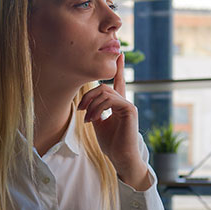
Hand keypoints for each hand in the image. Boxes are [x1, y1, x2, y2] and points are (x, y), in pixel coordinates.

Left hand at [77, 54, 149, 190]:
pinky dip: (98, 109)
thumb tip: (87, 103)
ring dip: (91, 105)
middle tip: (81, 109)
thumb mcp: (98, 124)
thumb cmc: (111, 143)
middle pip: (103, 87)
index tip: (120, 52)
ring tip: (87, 118)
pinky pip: (110, 100)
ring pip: (105, 92)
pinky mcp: (129, 110)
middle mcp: (124, 102)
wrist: (121, 157)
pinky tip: (93, 119)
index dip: (119, 67)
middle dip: (88, 96)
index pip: (118, 82)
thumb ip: (95, 110)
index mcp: (118, 104)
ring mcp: (128, 105)